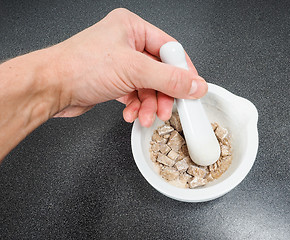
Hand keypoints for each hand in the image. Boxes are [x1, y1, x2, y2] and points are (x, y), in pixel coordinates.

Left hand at [52, 8, 207, 126]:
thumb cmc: (78, 67)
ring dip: (149, 105)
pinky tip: (132, 114)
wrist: (50, 88)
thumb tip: (195, 84)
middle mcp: (126, 43)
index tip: (192, 88)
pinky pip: (135, 95)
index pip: (169, 48)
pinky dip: (136, 106)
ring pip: (148, 86)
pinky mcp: (114, 81)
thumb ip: (169, 79)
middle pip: (160, 71)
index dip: (182, 70)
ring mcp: (119, 64)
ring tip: (146, 116)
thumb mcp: (133, 70)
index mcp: (132, 27)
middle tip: (167, 109)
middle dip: (163, 94)